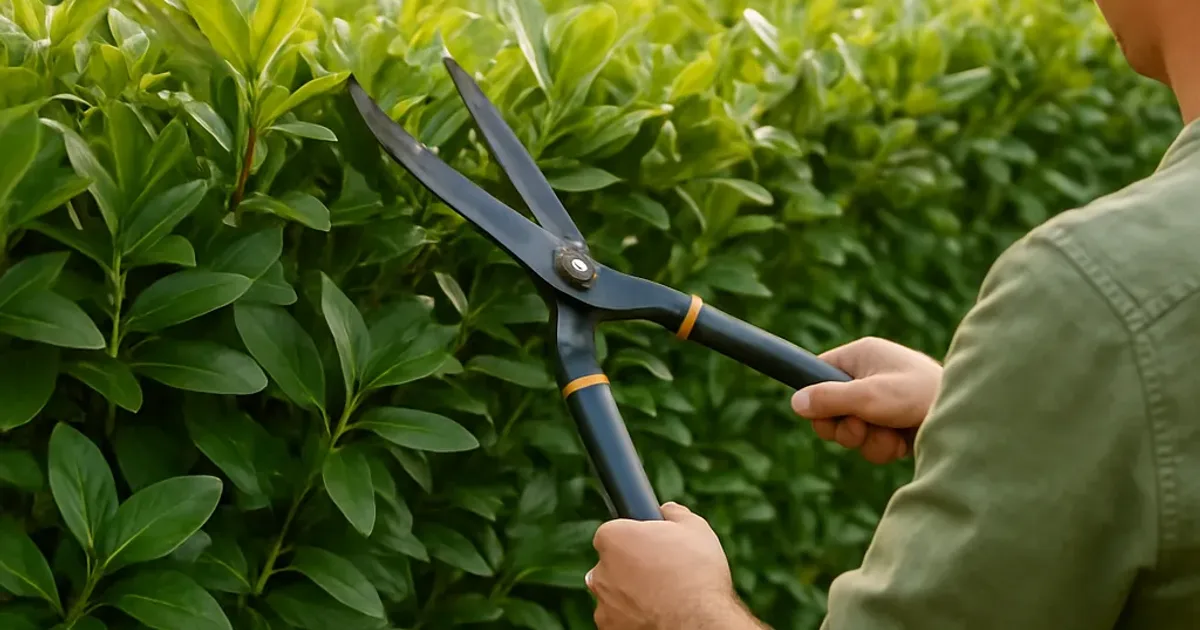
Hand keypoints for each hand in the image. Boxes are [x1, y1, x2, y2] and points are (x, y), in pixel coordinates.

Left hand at [587, 503, 765, 628]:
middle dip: (631, 566)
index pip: (615, 532)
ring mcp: (603, 603)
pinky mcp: (610, 629)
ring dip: (631, 593)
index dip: (636, 538)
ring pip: (614, 593)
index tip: (653, 546)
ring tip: (664, 596)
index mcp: (613, 537)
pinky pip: (619, 618)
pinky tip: (658, 614)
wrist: (699, 620)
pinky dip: (633, 617)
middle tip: (661, 572)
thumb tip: (666, 510)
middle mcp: (600, 570)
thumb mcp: (694, 528)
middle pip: (612, 563)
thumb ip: (674, 513)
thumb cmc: (696, 571)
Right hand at [791, 336, 941, 463]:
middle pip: (832, 407)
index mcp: (863, 355)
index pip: (819, 373)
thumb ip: (830, 399)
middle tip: (862, 428)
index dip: (818, 398)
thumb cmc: (921, 396)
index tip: (824, 416)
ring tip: (890, 435)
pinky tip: (903, 442)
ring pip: (853, 429)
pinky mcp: (896, 423)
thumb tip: (796, 403)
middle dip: (846, 426)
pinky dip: (884, 447)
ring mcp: (884, 401)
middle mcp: (872, 375)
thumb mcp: (869, 396)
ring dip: (868, 440)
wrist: (972, 419)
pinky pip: (872, 440)